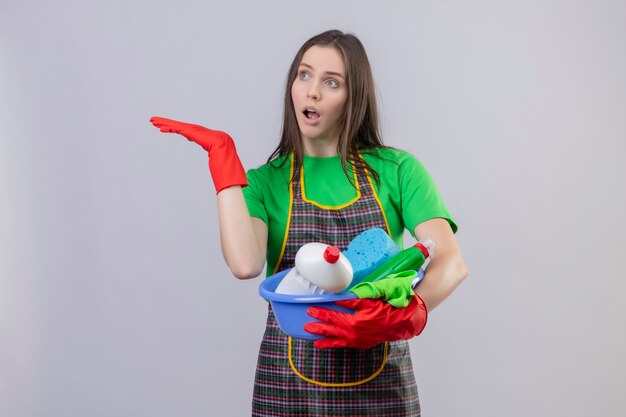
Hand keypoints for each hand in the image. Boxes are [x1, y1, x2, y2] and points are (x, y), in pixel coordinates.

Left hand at [149, 116, 246, 192]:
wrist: (225, 148)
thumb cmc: (222, 155)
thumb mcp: (214, 157)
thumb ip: (212, 157)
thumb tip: (214, 163)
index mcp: (200, 135)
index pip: (184, 131)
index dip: (174, 129)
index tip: (165, 129)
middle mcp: (195, 130)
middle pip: (177, 126)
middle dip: (165, 123)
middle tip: (153, 121)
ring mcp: (193, 130)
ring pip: (175, 125)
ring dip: (163, 123)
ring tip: (152, 121)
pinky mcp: (191, 132)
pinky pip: (177, 129)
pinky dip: (168, 128)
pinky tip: (160, 128)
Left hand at [304, 293, 427, 348]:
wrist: (404, 321)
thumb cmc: (388, 307)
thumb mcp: (370, 299)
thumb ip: (352, 302)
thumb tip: (336, 301)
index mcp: (355, 322)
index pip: (333, 317)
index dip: (321, 313)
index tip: (310, 310)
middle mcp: (355, 334)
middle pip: (332, 330)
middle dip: (318, 327)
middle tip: (306, 324)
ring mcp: (358, 340)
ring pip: (337, 340)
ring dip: (324, 339)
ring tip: (313, 340)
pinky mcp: (362, 343)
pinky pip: (345, 345)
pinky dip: (335, 344)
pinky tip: (329, 344)